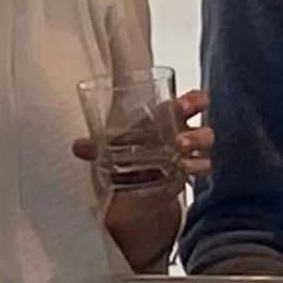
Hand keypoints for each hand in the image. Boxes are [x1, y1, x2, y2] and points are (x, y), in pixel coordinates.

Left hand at [72, 89, 212, 179]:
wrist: (139, 183)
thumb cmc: (131, 151)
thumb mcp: (113, 145)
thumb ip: (96, 145)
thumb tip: (77, 147)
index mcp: (168, 114)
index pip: (190, 99)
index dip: (192, 99)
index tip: (182, 104)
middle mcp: (183, 129)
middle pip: (201, 118)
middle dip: (194, 119)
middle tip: (180, 132)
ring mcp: (190, 150)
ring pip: (204, 139)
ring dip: (194, 141)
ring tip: (179, 147)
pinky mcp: (190, 169)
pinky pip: (202, 164)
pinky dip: (196, 165)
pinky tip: (186, 168)